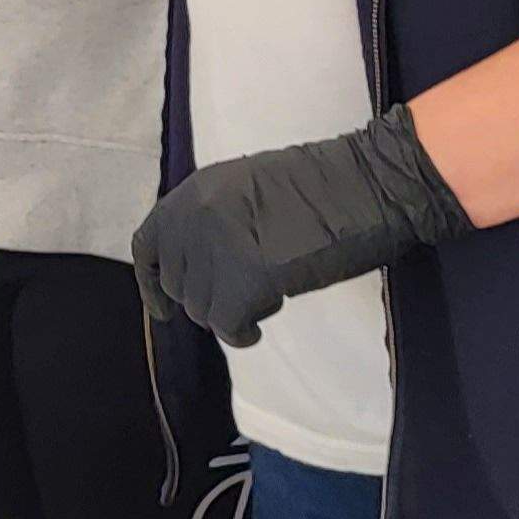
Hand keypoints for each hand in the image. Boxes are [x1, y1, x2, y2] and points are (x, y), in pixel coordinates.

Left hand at [132, 105, 475, 345]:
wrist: (369, 184)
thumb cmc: (324, 186)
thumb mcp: (247, 189)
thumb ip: (213, 220)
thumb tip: (199, 268)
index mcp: (194, 190)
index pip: (148, 245)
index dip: (153, 283)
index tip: (164, 310)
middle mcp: (196, 216)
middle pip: (179, 284)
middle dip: (209, 299)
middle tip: (248, 296)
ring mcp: (218, 246)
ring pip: (201, 310)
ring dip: (231, 313)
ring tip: (269, 294)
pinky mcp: (247, 278)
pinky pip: (228, 326)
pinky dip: (242, 334)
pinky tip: (261, 325)